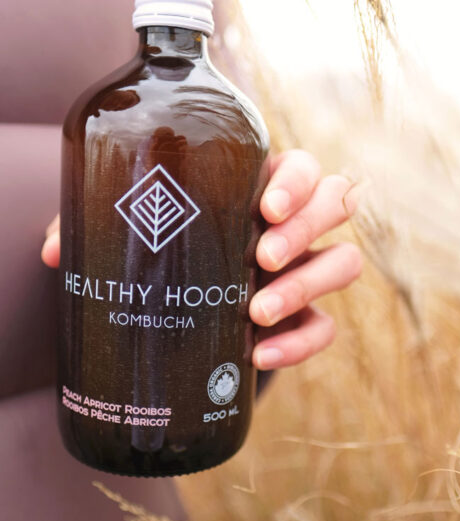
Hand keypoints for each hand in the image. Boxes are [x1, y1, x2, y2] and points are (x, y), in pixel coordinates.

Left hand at [41, 150, 360, 369]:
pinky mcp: (304, 319)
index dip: (298, 182)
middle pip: (336, 204)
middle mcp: (291, 225)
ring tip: (256, 311)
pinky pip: (326, 327)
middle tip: (260, 255)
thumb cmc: (165, 258)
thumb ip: (96, 229)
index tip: (265, 205)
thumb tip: (53, 251)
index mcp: (259, 187)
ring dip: (308, 284)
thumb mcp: (135, 237)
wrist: (184, 320)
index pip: (304, 167)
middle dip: (305, 227)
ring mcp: (303, 271)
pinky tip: (260, 353)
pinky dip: (300, 342)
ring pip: (344, 262)